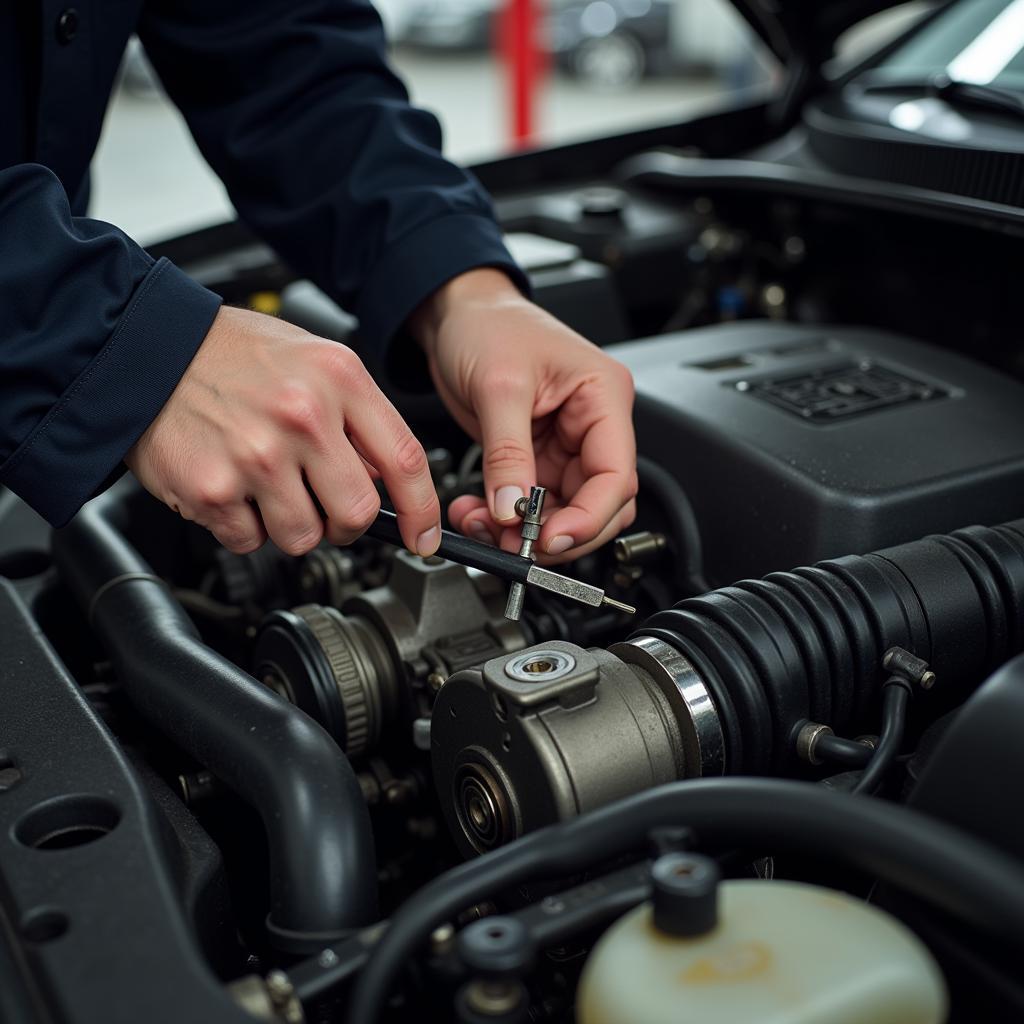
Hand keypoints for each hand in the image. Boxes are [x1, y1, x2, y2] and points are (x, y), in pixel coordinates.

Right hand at [126, 306, 440, 555]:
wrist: (147, 348)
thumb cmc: (232, 353)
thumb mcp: (315, 361)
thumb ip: (357, 416)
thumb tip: (385, 480)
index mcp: (339, 379)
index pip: (405, 461)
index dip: (421, 510)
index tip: (423, 536)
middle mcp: (302, 417)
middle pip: (356, 513)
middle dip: (345, 523)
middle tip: (324, 506)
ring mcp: (257, 456)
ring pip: (303, 537)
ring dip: (290, 525)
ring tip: (268, 486)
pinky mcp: (213, 489)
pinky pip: (250, 541)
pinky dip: (244, 526)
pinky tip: (234, 487)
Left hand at [411, 269, 636, 562]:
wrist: (458, 314)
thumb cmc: (490, 325)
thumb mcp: (499, 386)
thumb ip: (507, 453)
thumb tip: (511, 509)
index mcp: (604, 397)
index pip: (616, 476)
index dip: (588, 517)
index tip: (550, 539)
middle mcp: (593, 425)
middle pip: (599, 504)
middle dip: (558, 531)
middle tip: (516, 546)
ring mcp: (567, 445)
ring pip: (565, 511)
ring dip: (527, 532)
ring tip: (485, 527)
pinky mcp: (539, 457)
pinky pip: (533, 504)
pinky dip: (506, 519)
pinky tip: (479, 515)